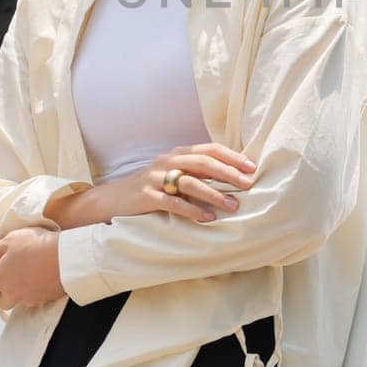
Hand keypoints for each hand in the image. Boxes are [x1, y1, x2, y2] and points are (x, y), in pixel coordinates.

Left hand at [0, 228, 63, 313]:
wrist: (66, 257)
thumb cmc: (38, 247)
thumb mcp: (10, 240)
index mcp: (0, 279)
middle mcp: (13, 293)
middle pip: (1, 301)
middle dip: (2, 291)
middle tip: (9, 276)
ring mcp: (30, 297)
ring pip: (20, 300)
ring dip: (20, 290)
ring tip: (29, 273)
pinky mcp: (45, 299)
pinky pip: (36, 297)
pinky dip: (36, 289)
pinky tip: (42, 275)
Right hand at [104, 142, 257, 223]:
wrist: (114, 198)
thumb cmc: (153, 187)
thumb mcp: (175, 173)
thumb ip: (198, 171)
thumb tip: (233, 176)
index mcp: (178, 153)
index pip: (209, 149)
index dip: (232, 156)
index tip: (252, 167)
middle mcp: (168, 161)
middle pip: (203, 163)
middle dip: (228, 173)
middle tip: (248, 185)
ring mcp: (155, 178)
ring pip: (189, 182)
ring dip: (214, 194)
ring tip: (232, 206)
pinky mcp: (145, 196)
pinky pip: (171, 202)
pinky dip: (191, 210)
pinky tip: (206, 218)